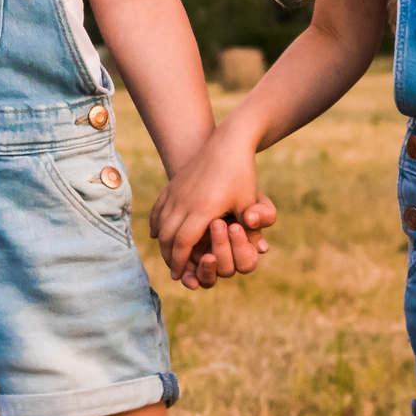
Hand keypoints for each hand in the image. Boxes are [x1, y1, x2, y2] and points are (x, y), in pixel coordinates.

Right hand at [152, 137, 275, 289]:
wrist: (229, 140)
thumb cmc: (242, 173)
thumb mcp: (249, 201)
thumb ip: (251, 228)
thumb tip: (259, 252)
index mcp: (203, 208)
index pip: (183, 243)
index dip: (180, 262)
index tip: (181, 275)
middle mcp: (184, 201)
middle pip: (168, 237)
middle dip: (169, 257)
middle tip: (175, 271)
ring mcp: (176, 192)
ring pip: (160, 224)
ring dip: (163, 243)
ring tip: (168, 256)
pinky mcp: (173, 184)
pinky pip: (158, 209)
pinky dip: (156, 224)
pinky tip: (157, 234)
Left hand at [178, 199, 277, 289]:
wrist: (207, 189)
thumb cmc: (234, 194)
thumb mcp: (250, 199)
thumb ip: (262, 213)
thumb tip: (256, 231)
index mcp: (245, 252)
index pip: (247, 263)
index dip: (241, 248)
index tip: (235, 226)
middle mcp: (227, 263)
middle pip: (227, 270)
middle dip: (222, 248)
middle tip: (216, 223)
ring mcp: (207, 265)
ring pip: (208, 279)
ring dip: (207, 267)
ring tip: (205, 253)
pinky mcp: (189, 264)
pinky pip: (190, 278)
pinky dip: (189, 278)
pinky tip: (186, 274)